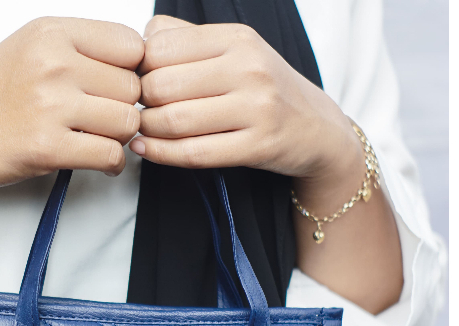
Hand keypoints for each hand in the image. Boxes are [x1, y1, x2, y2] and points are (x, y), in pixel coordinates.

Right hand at [0, 17, 143, 195]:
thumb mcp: (33, 49)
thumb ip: (82, 50)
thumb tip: (138, 64)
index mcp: (52, 33)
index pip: (131, 46)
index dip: (132, 71)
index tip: (117, 87)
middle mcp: (52, 64)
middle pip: (132, 88)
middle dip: (124, 108)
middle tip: (104, 120)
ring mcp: (50, 106)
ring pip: (127, 122)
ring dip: (119, 138)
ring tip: (98, 138)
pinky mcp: (48, 147)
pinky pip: (110, 155)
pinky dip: (111, 164)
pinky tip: (98, 161)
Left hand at [130, 16, 361, 181]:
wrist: (318, 130)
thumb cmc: (268, 91)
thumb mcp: (237, 52)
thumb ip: (189, 41)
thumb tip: (140, 44)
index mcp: (237, 39)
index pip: (161, 47)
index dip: (139, 68)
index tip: (141, 82)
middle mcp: (248, 68)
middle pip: (162, 84)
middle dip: (141, 101)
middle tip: (142, 110)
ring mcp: (256, 108)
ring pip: (175, 120)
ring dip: (147, 129)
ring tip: (143, 129)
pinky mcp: (258, 146)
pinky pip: (194, 153)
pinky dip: (161, 153)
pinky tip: (145, 149)